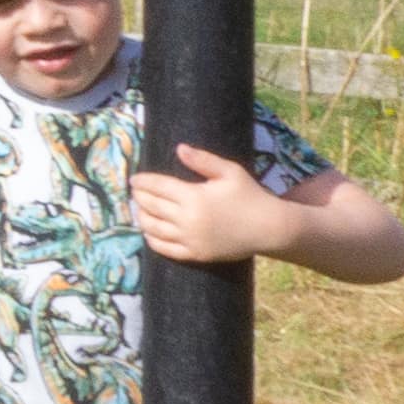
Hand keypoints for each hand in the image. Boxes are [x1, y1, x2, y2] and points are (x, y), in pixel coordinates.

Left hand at [131, 142, 299, 270]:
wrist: (269, 228)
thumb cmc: (250, 195)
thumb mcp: (230, 172)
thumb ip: (203, 160)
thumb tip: (179, 148)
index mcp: (194, 197)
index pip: (158, 187)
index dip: (143, 182)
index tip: (134, 179)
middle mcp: (188, 220)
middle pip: (152, 207)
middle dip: (139, 197)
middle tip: (134, 192)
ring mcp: (190, 239)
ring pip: (154, 229)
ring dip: (142, 218)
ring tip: (138, 209)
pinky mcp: (196, 255)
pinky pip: (166, 249)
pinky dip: (152, 240)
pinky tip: (148, 233)